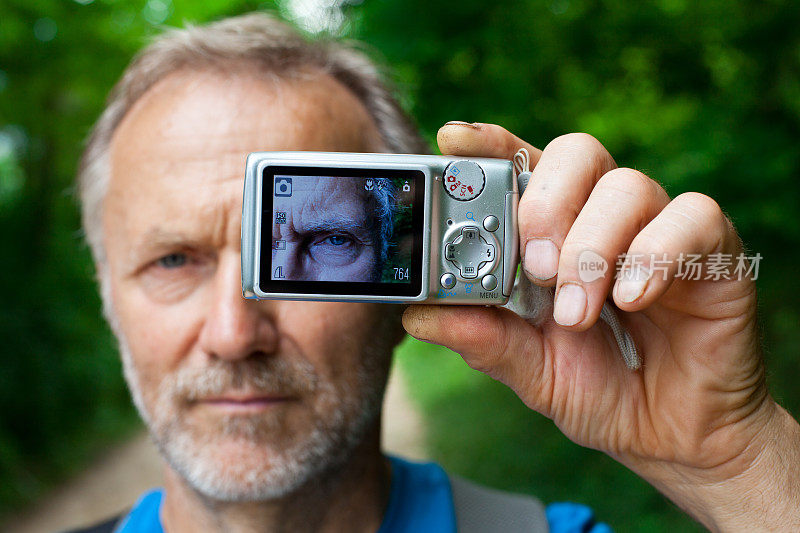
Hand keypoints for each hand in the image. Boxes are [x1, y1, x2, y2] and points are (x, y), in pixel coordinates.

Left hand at [402, 122, 799, 530]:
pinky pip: (692, 217)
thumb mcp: (528, 367)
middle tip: (533, 266)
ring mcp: (659, 228)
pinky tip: (632, 299)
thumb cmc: (597, 388)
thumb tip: (416, 316)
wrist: (670, 435)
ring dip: (592, 248)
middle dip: (546, 202)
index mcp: (553, 231)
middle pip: (576, 153)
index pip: (521, 163)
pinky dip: (654, 254)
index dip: (488, 144)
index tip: (453, 139)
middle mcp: (603, 216)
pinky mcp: (713, 250)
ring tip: (578, 312)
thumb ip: (482, 338)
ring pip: (628, 185)